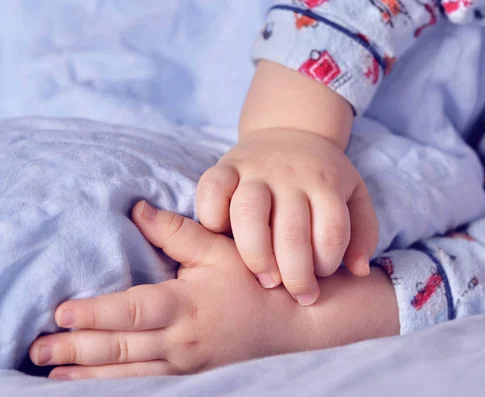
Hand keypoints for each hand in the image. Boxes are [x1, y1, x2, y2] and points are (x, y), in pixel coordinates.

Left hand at [29, 201, 308, 378]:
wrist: (292, 324)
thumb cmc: (254, 282)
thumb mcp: (219, 251)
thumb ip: (177, 231)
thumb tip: (137, 209)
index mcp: (186, 304)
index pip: (131, 311)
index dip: (94, 314)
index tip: (61, 312)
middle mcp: (181, 339)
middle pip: (119, 347)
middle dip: (76, 348)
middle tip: (38, 349)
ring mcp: (185, 363)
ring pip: (127, 372)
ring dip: (87, 372)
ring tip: (53, 372)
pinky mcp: (190, 376)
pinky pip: (145, 385)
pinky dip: (114, 385)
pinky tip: (92, 384)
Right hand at [196, 129, 378, 304]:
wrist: (291, 130)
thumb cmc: (323, 175)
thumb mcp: (355, 195)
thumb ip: (364, 232)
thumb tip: (359, 271)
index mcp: (326, 183)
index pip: (331, 231)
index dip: (327, 264)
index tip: (320, 279)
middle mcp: (291, 176)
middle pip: (292, 231)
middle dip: (295, 274)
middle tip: (295, 294)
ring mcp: (255, 170)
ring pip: (248, 213)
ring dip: (256, 255)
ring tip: (265, 279)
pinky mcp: (225, 166)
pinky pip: (212, 189)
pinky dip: (212, 217)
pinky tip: (222, 239)